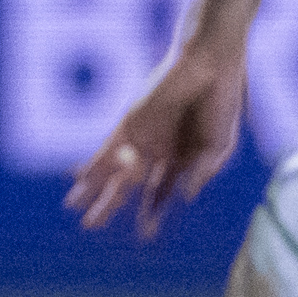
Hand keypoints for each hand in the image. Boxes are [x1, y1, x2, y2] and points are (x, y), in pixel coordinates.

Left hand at [64, 35, 247, 238]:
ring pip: (113, 168)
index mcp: (181, 156)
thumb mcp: (221, 145)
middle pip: (129, 184)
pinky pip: (108, 146)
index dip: (152, 212)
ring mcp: (142, 135)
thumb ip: (204, 172)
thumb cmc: (222, 100)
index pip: (160, 190)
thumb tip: (185, 197)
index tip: (145, 234)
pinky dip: (94, 163)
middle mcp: (157, 148)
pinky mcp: (131, 120)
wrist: (211, 63)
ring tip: (75, 208)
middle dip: (111, 204)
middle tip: (92, 226)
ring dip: (94, 188)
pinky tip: (79, 179)